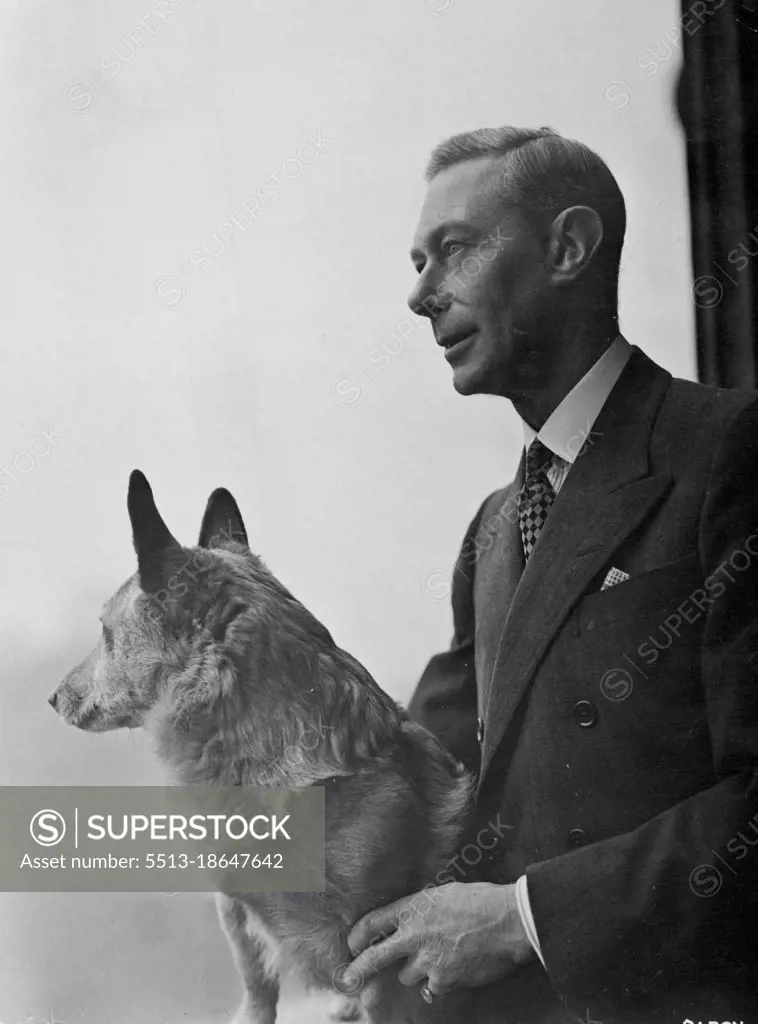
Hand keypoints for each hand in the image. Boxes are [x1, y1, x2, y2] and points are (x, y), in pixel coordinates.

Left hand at [342, 881, 534, 997]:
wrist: (508, 921)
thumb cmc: (481, 901)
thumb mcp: (444, 894)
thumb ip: (423, 909)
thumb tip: (412, 920)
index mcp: (414, 907)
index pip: (374, 922)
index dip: (359, 934)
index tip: (353, 944)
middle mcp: (415, 934)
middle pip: (376, 957)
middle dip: (359, 969)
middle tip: (347, 978)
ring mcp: (428, 960)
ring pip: (406, 975)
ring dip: (416, 970)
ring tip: (436, 958)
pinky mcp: (443, 980)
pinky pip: (430, 989)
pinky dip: (437, 984)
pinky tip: (450, 973)